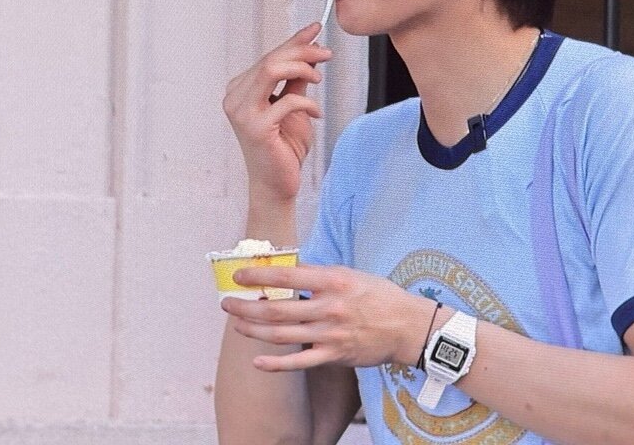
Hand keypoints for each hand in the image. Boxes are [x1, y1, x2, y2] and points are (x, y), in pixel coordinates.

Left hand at [221, 264, 426, 371]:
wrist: (407, 325)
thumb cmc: (378, 295)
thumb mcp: (351, 274)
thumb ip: (320, 274)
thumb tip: (289, 270)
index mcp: (333, 281)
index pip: (287, 275)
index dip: (259, 275)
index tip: (239, 275)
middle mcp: (330, 307)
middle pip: (277, 308)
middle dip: (246, 306)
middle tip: (227, 303)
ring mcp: (331, 334)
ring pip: (282, 334)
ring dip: (253, 330)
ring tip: (236, 324)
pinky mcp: (335, 355)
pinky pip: (300, 362)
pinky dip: (276, 364)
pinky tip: (257, 361)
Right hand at [222, 22, 332, 201]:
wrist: (277, 185)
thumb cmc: (283, 147)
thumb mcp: (292, 106)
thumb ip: (296, 80)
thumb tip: (311, 50)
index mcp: (240, 90)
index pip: (268, 57)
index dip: (293, 41)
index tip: (316, 29)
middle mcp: (235, 98)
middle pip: (270, 60)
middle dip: (302, 52)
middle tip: (327, 53)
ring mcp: (242, 113)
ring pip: (271, 70)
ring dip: (301, 69)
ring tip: (319, 81)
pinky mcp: (255, 128)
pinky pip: (286, 101)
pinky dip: (307, 103)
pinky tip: (316, 113)